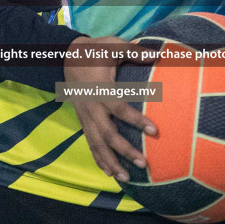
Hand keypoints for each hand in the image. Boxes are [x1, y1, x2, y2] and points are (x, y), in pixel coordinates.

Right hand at [63, 35, 157, 183]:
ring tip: (126, 178)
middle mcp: (92, 108)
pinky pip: (90, 144)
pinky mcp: (83, 121)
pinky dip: (99, 160)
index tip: (155, 131)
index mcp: (100, 90)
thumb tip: (158, 54)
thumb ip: (135, 52)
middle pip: (108, 134)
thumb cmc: (94, 51)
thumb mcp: (113, 46)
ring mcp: (86, 117)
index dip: (136, 120)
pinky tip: (109, 173)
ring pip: (97, 144)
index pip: (119, 109)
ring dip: (111, 162)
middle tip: (143, 163)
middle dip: (124, 150)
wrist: (66, 57)